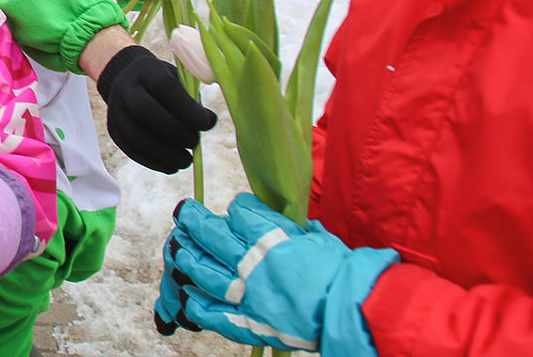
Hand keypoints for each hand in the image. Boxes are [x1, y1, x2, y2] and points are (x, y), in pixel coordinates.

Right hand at [96, 45, 217, 172]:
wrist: (127, 80)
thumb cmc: (162, 83)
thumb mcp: (178, 80)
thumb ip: (194, 100)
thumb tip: (210, 122)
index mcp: (147, 71)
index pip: (164, 87)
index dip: (185, 107)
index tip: (205, 123)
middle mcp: (126, 89)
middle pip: (144, 111)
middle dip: (174, 132)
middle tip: (194, 143)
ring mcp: (115, 110)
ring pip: (135, 135)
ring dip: (164, 153)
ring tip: (185, 161)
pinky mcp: (113, 130)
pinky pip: (130, 150)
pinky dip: (153, 162)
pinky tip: (171, 167)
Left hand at [154, 193, 397, 353]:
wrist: (354, 310)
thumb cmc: (344, 274)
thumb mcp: (319, 239)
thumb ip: (295, 230)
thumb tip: (285, 222)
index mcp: (274, 238)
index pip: (241, 213)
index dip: (237, 208)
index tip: (236, 208)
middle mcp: (254, 264)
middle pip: (213, 237)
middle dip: (195, 222)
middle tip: (184, 214)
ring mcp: (249, 295)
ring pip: (206, 273)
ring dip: (189, 258)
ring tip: (179, 249)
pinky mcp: (250, 323)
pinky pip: (215, 314)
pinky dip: (198, 305)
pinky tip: (188, 296)